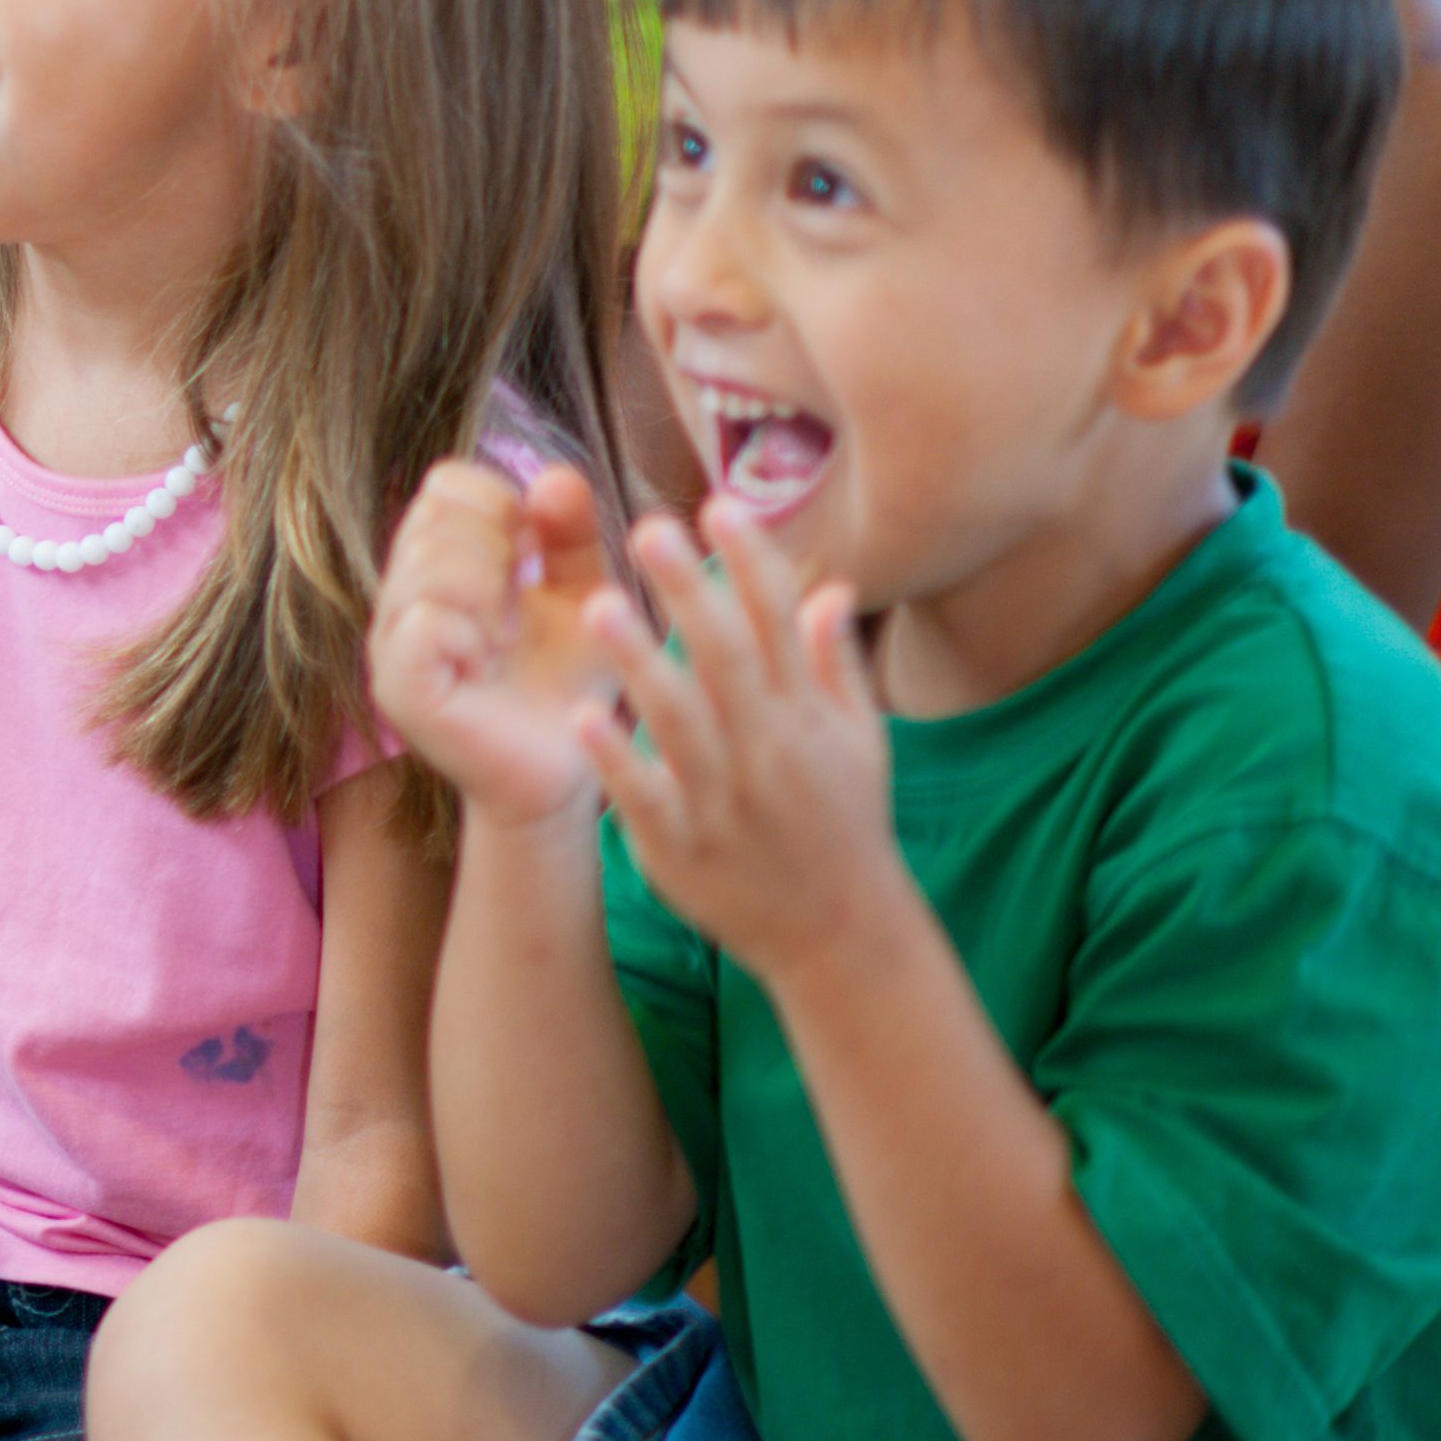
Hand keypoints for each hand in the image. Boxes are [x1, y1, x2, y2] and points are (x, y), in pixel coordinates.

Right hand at [368, 459, 625, 835]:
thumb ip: (571, 535)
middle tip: (520, 605)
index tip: (537, 557)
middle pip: (437, 514)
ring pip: (429, 561)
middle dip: (500, 547)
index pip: (447, 483)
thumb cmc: (567, 685)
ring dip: (490, 590)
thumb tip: (557, 475)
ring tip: (507, 636)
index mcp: (435, 566)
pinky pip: (424, 620)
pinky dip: (471, 629)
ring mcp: (389, 644)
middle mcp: (398, 597)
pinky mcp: (400, 688)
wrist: (565, 774)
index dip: (503, 503)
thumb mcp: (583, 595)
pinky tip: (491, 658)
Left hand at [584, 507, 906, 982]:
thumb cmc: (843, 826)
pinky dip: (617, 758)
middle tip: (648, 527)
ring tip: (598, 604)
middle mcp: (768, 750)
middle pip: (729, 659)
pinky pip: (645, 796)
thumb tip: (831, 586)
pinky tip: (581, 716)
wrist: (839, 936)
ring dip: (642, 662)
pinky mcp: (680, 847)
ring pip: (682, 722)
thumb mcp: (859, 744)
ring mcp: (723, 800)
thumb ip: (835, 664)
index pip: (782, 624)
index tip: (719, 504)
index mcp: (806, 717)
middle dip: (691, 592)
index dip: (752, 562)